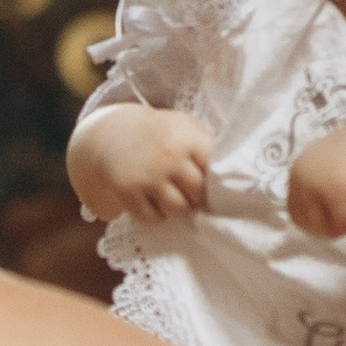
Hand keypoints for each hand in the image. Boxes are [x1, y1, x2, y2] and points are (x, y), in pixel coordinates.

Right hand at [69, 105, 210, 224]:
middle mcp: (168, 157)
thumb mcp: (184, 127)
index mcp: (186, 138)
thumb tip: (234, 175)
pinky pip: (153, 218)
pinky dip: (157, 215)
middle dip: (198, 195)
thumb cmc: (159, 132)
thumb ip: (205, 147)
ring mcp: (148, 176)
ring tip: (175, 197)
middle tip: (193, 192)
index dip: (218, 178)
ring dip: (179, 207)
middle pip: (199, 192)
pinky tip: (155, 202)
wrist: (111, 133)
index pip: (216, 167)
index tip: (216, 182)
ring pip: (179, 209)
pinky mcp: (128, 192)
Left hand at [288, 124, 345, 238]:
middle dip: (338, 223)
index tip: (339, 215)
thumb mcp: (328, 169)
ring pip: (335, 230)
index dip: (319, 221)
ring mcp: (320, 189)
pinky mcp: (341, 198)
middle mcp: (304, 180)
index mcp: (298, 173)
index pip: (296, 214)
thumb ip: (318, 188)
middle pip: (314, 227)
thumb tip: (318, 223)